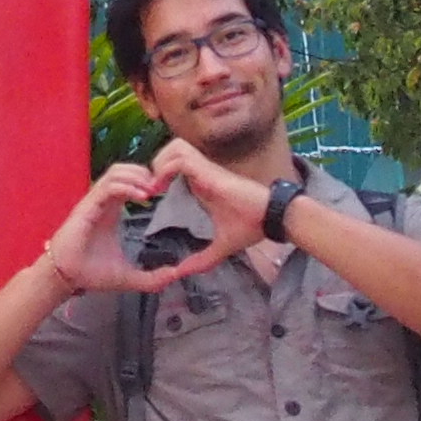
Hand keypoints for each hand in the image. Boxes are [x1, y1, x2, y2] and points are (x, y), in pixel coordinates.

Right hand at [35, 160, 179, 294]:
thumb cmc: (91, 273)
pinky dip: (126, 187)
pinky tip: (141, 197)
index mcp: (111, 210)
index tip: (163, 192)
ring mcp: (93, 202)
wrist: (67, 279)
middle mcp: (102, 201)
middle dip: (144, 172)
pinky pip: (107, 187)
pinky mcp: (86, 207)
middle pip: (123, 170)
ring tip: (152, 189)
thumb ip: (152, 278)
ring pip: (115, 172)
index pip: (129, 181)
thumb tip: (174, 276)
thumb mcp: (129, 276)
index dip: (146, 180)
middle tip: (160, 187)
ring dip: (136, 176)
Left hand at [146, 138, 276, 257]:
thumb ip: (201, 259)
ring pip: (175, 147)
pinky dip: (166, 169)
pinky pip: (180, 158)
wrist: (272, 217)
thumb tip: (182, 274)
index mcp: (202, 184)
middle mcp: (202, 172)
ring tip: (154, 186)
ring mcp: (206, 168)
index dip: (160, 175)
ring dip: (160, 163)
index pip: (176, 164)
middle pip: (172, 148)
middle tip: (148, 189)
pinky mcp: (209, 170)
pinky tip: (161, 188)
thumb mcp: (220, 246)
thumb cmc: (251, 226)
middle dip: (155, 164)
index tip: (150, 197)